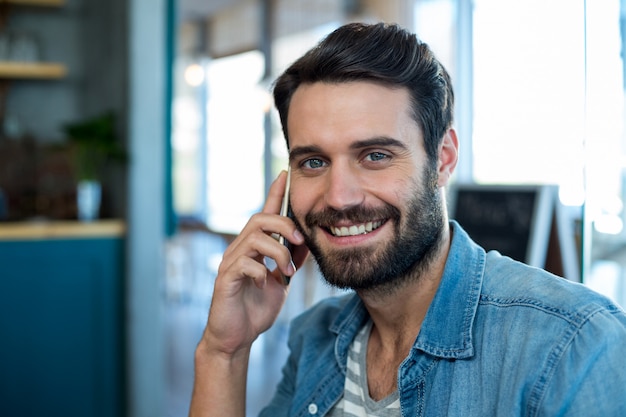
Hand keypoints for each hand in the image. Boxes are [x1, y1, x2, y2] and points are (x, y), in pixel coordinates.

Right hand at [200, 170, 307, 356]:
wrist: (236, 337)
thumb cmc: (256, 307)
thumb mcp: (282, 281)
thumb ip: (291, 260)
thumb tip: (307, 241)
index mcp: (255, 247)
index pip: (265, 213)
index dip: (274, 193)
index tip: (284, 172)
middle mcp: (240, 248)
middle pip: (261, 218)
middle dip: (285, 225)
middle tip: (300, 243)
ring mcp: (231, 262)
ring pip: (256, 238)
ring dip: (279, 254)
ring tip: (288, 273)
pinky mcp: (225, 279)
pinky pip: (245, 264)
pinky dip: (262, 272)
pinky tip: (266, 284)